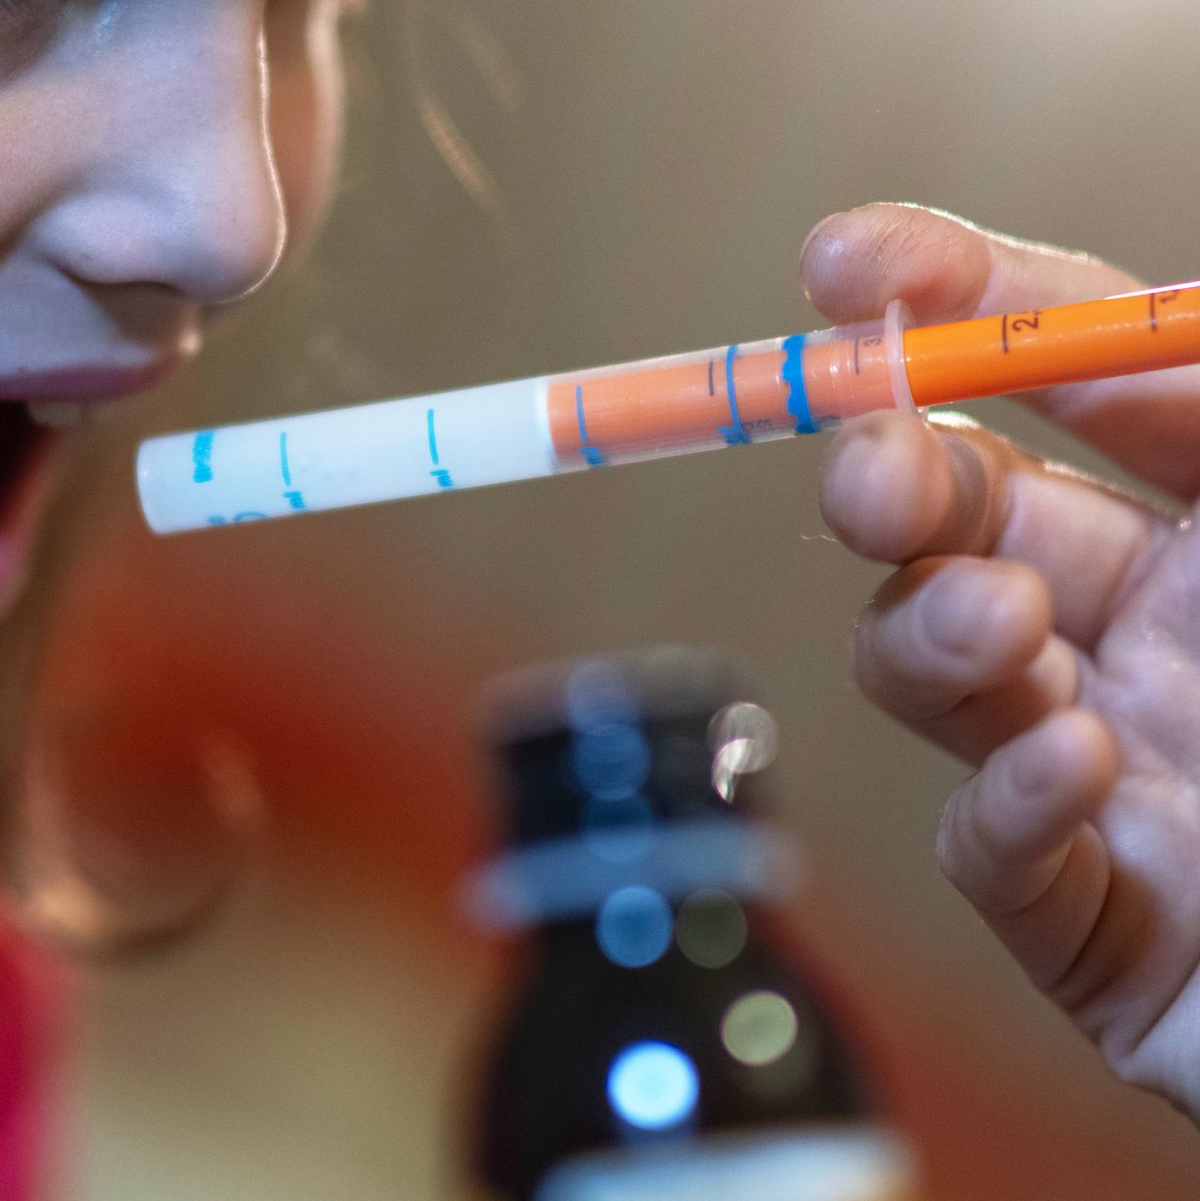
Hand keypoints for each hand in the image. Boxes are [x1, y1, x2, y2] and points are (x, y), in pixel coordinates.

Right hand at [804, 202, 1199, 1121]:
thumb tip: (1171, 316)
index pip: (1059, 387)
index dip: (953, 309)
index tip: (846, 267)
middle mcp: (1145, 638)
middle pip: (954, 525)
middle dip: (891, 477)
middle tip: (873, 467)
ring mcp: (1105, 774)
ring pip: (932, 676)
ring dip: (931, 630)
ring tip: (997, 623)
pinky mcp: (1093, 925)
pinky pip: (998, 856)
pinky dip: (1010, 802)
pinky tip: (1078, 766)